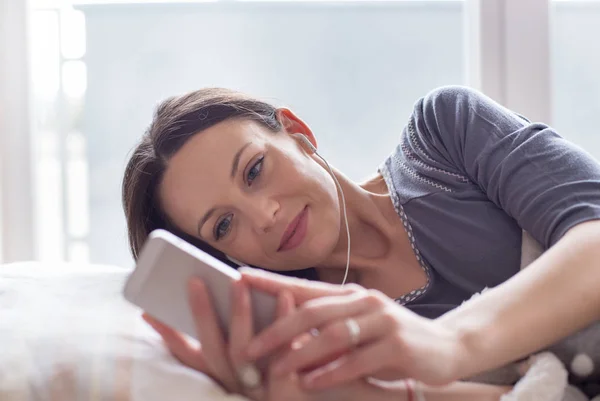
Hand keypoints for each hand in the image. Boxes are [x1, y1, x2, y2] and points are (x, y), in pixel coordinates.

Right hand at [143, 277, 372, 400]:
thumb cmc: (304, 372)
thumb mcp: (268, 358)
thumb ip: (249, 337)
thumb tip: (235, 289)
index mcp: (231, 380)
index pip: (193, 360)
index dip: (169, 338)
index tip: (148, 314)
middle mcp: (242, 388)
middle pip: (214, 351)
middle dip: (202, 314)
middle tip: (196, 280)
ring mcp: (266, 391)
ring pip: (242, 353)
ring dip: (239, 314)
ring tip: (239, 281)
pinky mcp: (293, 391)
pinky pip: (283, 352)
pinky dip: (282, 320)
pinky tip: (285, 295)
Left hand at [241, 268, 463, 387]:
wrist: (446, 346)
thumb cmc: (391, 338)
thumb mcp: (358, 326)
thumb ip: (327, 327)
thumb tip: (283, 335)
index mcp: (350, 294)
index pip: (304, 287)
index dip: (271, 282)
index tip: (238, 279)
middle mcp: (364, 301)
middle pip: (313, 311)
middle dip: (277, 328)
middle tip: (249, 347)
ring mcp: (383, 320)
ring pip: (334, 334)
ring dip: (302, 352)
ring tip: (276, 368)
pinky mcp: (398, 345)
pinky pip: (358, 359)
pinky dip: (332, 371)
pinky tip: (312, 381)